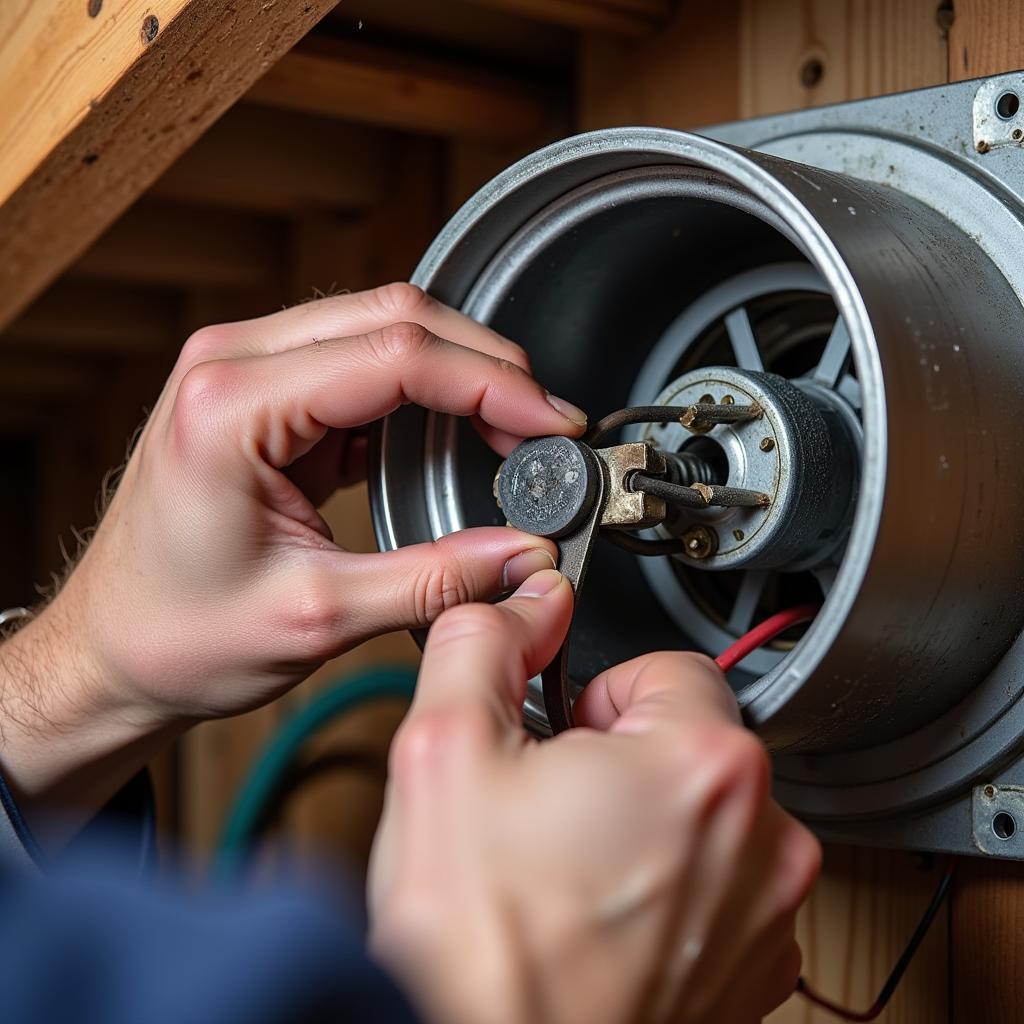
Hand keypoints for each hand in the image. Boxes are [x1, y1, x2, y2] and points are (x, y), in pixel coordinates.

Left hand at [0, 283, 586, 839]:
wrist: (109, 648)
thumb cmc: (175, 634)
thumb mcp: (315, 617)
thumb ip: (432, 580)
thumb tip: (522, 555)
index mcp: (232, 406)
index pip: (395, 356)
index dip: (491, 382)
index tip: (551, 421)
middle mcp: (232, 365)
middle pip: (394, 317)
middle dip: (486, 363)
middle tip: (545, 423)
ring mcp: (245, 371)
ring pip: (382, 326)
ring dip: (458, 367)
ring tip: (515, 425)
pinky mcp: (264, 394)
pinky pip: (360, 361)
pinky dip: (422, 388)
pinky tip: (459, 428)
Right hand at [369, 569, 820, 1023]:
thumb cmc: (480, 943)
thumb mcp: (447, 749)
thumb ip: (485, 643)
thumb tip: (523, 603)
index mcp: (703, 764)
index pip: (669, 665)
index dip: (597, 695)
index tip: (562, 736)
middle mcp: (763, 838)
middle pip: (691, 739)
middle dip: (623, 756)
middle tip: (554, 807)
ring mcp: (766, 913)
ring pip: (704, 815)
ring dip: (647, 823)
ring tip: (573, 868)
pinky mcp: (754, 970)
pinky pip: (720, 886)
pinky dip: (669, 887)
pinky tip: (603, 915)